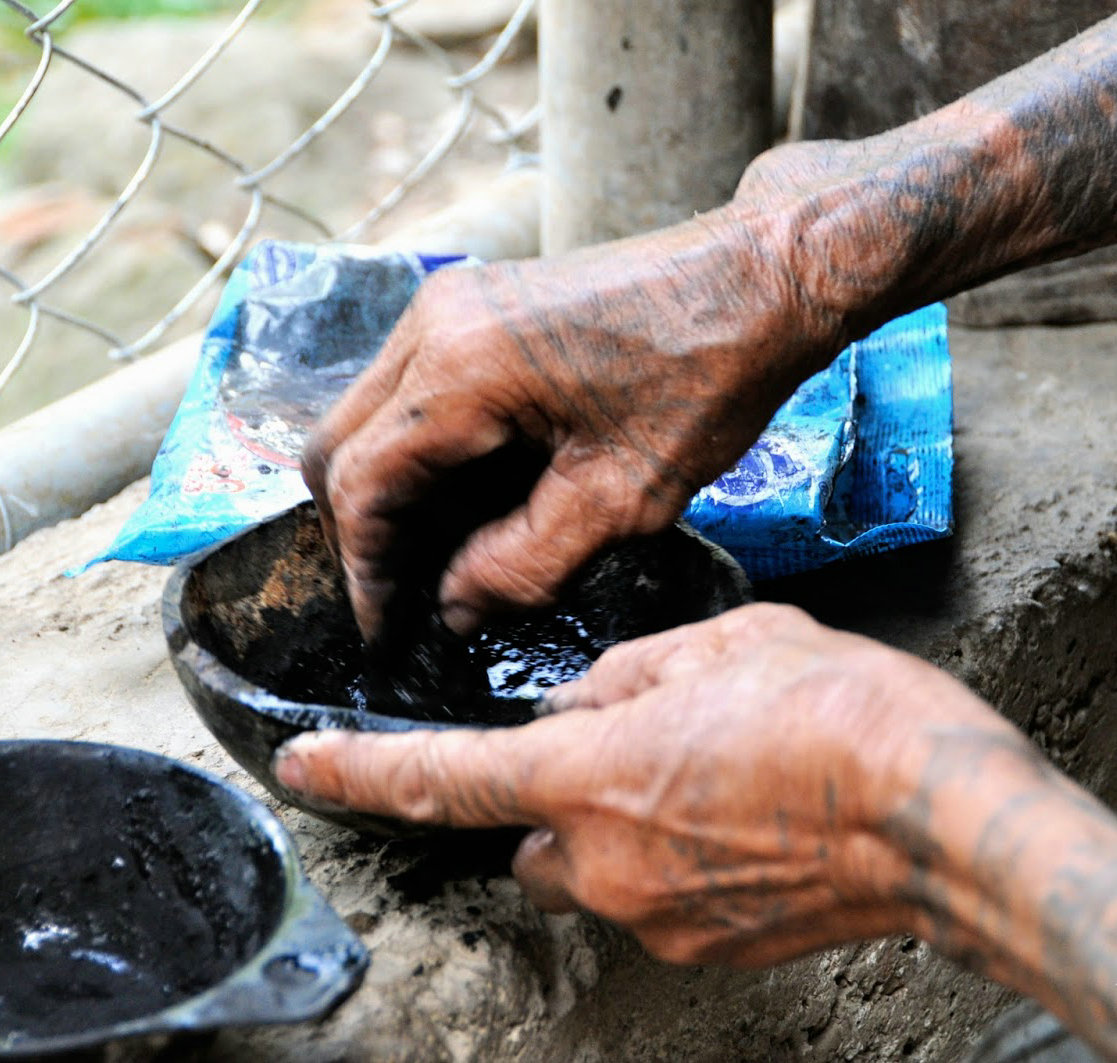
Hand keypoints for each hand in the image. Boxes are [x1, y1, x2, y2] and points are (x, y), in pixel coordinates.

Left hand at [273, 603, 1026, 967]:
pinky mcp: (704, 944)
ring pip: (588, 867)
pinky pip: (649, 896)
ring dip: (612, 825)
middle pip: (524, 836)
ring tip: (699, 778)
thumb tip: (582, 705)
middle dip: (547, 796)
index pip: (440, 779)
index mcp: (589, 773)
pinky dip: (666, 856)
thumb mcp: (714, 645)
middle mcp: (604, 859)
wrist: (934, 814)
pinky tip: (732, 814)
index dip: (358, 773)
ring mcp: (653, 914)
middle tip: (622, 748)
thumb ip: (620, 676)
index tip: (304, 769)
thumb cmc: (834, 713)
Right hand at [301, 151, 848, 640]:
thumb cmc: (705, 379)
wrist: (757, 277)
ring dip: (389, 490)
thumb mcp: (620, 498)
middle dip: (362, 532)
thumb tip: (453, 608)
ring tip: (441, 555)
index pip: (362, 484)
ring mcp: (449, 305)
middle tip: (407, 597)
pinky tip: (470, 495)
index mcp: (461, 368)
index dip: (365, 571)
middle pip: (338, 446)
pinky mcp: (474, 307)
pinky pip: (409, 391)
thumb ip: (523, 564)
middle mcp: (433, 323)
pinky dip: (419, 452)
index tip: (388, 631)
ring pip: (369, 417)